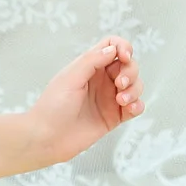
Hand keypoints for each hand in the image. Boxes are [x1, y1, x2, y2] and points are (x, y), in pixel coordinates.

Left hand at [28, 35, 142, 166]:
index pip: (112, 47)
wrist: (47, 138)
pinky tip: (128, 108)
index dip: (123, 47)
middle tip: (120, 84)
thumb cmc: (52, 107)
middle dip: (131, 72)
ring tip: (121, 100)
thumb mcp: (70, 78)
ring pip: (135, 85)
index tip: (125, 57)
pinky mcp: (114, 116)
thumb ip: (91, 61)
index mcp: (88, 67)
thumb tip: (113, 48)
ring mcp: (108, 98)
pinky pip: (135, 106)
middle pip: (129, 65)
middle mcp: (101, 80)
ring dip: (135, 89)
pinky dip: (137, 105)